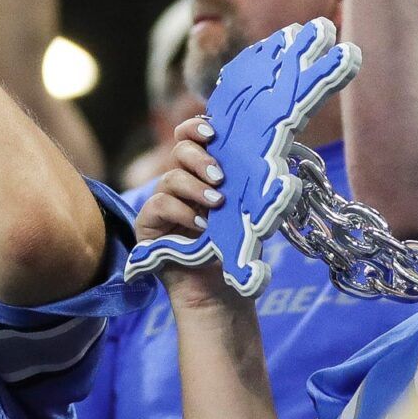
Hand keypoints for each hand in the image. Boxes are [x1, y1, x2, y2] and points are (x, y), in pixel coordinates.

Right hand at [131, 117, 241, 312]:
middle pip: (179, 151)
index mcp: (203, 173)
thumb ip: (249, 183)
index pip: (190, 138)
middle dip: (199, 157)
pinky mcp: (148, 224)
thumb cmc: (236, 250)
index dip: (196, 128)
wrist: (222, 291)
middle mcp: (181, 183)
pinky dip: (181, 211)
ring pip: (171, 177)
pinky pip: (159, 204)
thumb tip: (269, 155)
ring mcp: (162, 203)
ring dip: (195, 188)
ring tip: (217, 205)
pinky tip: (201, 226)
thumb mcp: (248, 210)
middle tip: (219, 177)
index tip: (212, 130)